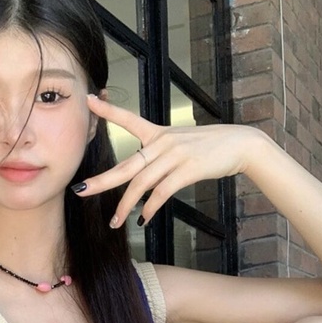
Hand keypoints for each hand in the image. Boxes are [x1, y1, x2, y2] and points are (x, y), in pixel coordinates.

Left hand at [75, 95, 264, 226]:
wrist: (240, 145)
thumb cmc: (209, 147)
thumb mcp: (181, 143)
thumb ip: (160, 156)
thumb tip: (143, 180)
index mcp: (159, 133)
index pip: (129, 119)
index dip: (108, 111)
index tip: (89, 100)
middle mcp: (163, 142)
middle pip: (126, 165)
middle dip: (101, 180)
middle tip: (81, 190)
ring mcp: (175, 155)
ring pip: (141, 184)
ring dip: (126, 205)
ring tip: (115, 222)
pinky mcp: (187, 169)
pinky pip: (161, 192)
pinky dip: (150, 208)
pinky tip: (143, 219)